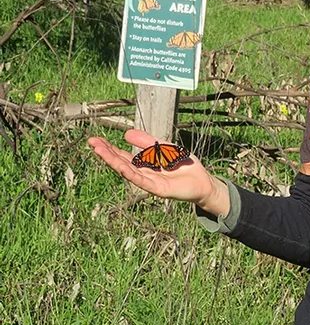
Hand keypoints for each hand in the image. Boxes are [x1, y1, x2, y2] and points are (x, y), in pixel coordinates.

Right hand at [88, 129, 229, 215]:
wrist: (203, 181)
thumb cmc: (184, 166)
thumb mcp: (165, 148)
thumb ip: (147, 142)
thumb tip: (126, 134)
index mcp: (145, 165)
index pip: (123, 156)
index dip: (110, 149)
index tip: (96, 140)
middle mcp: (144, 174)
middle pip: (121, 163)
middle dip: (107, 153)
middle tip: (92, 142)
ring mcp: (150, 183)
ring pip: (127, 171)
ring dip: (113, 161)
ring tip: (99, 150)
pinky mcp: (158, 189)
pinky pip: (141, 180)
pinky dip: (130, 173)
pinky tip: (119, 166)